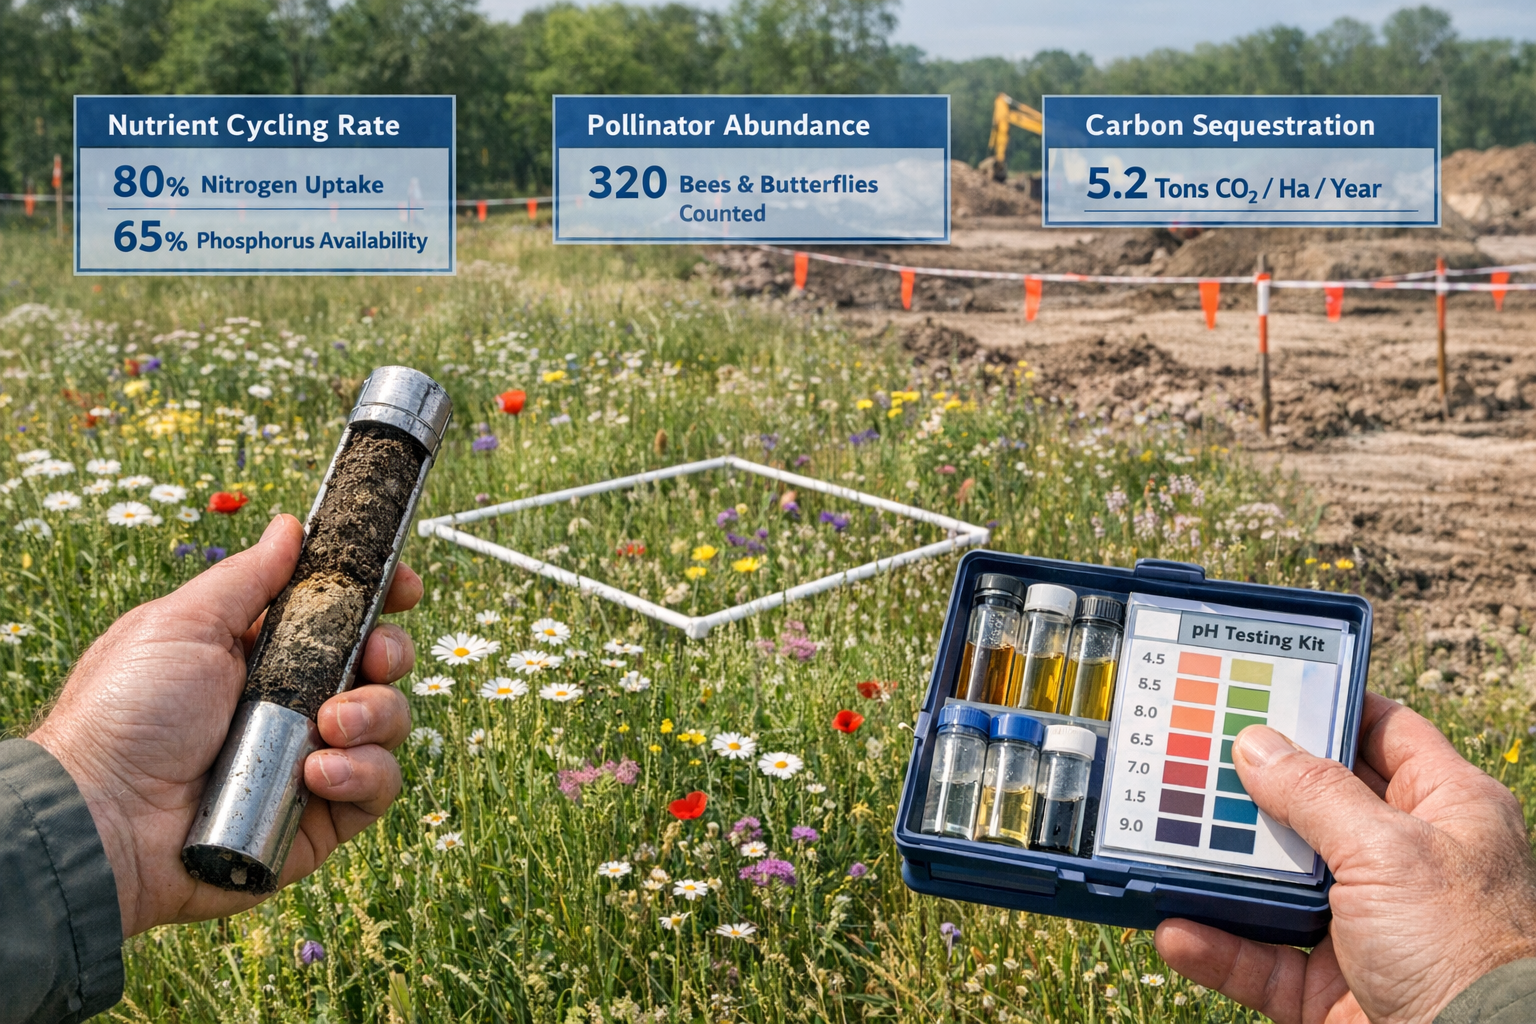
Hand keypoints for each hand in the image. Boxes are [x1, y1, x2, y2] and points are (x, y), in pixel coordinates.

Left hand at [30, 514, 419, 936]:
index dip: (379, 597)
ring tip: (328, 726)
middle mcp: (294, 703)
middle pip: (379, 665)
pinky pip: (378, 786)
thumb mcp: (184, 623)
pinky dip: (363, 774)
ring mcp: (311, 759)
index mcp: (264, 653)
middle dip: (390, 652)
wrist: (103, 816)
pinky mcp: (320, 816)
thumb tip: (291, 528)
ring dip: (375, 714)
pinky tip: (317, 772)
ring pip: (389, 723)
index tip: (401, 587)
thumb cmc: (125, 713)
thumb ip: (249, 577)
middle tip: (372, 657)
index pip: (342, 616)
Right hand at [1156, 691, 1535, 1023]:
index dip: (1329, 707)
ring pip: (1278, 885)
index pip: (1386, 733)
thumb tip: (1257, 745)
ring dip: (1223, 872)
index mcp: (1446, 811)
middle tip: (1194, 758)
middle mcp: (1406, 864)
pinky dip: (1219, 947)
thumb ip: (1317, 795)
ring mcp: (1366, 927)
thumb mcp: (1389, 851)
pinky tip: (1179, 929)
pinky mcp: (1332, 987)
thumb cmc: (1467, 951)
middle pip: (1315, 808)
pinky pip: (1262, 961)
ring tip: (1170, 844)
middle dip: (1254, 790)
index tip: (1266, 688)